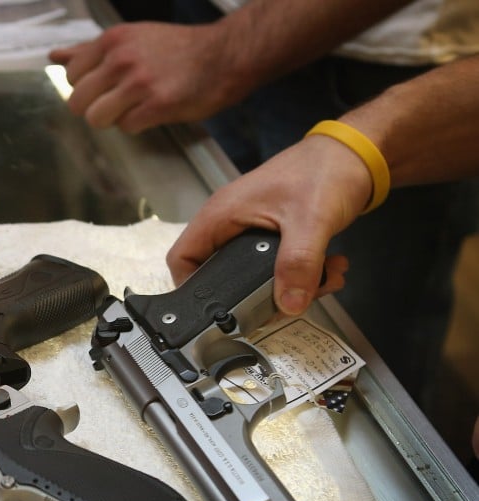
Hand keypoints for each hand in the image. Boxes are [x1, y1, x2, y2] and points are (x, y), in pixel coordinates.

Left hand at [49, 22, 245, 133]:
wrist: (223, 55)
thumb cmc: (176, 49)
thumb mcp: (130, 39)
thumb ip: (90, 51)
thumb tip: (55, 56)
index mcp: (112, 41)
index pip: (71, 77)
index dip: (87, 88)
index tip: (106, 87)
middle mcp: (121, 58)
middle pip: (78, 102)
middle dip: (95, 108)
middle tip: (119, 103)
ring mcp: (139, 82)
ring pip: (97, 118)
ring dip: (113, 120)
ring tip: (134, 108)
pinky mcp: (157, 104)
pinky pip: (126, 128)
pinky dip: (138, 125)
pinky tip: (154, 111)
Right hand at [166, 135, 374, 314]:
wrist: (355, 153)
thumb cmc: (323, 172)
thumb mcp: (309, 221)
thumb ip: (298, 265)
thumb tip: (289, 305)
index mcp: (220, 215)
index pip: (182, 258)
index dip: (190, 288)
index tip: (217, 310)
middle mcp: (230, 224)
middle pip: (219, 274)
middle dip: (254, 295)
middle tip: (286, 301)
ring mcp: (251, 228)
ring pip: (253, 274)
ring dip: (289, 285)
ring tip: (323, 282)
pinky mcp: (275, 233)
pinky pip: (278, 266)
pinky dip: (304, 273)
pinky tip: (331, 269)